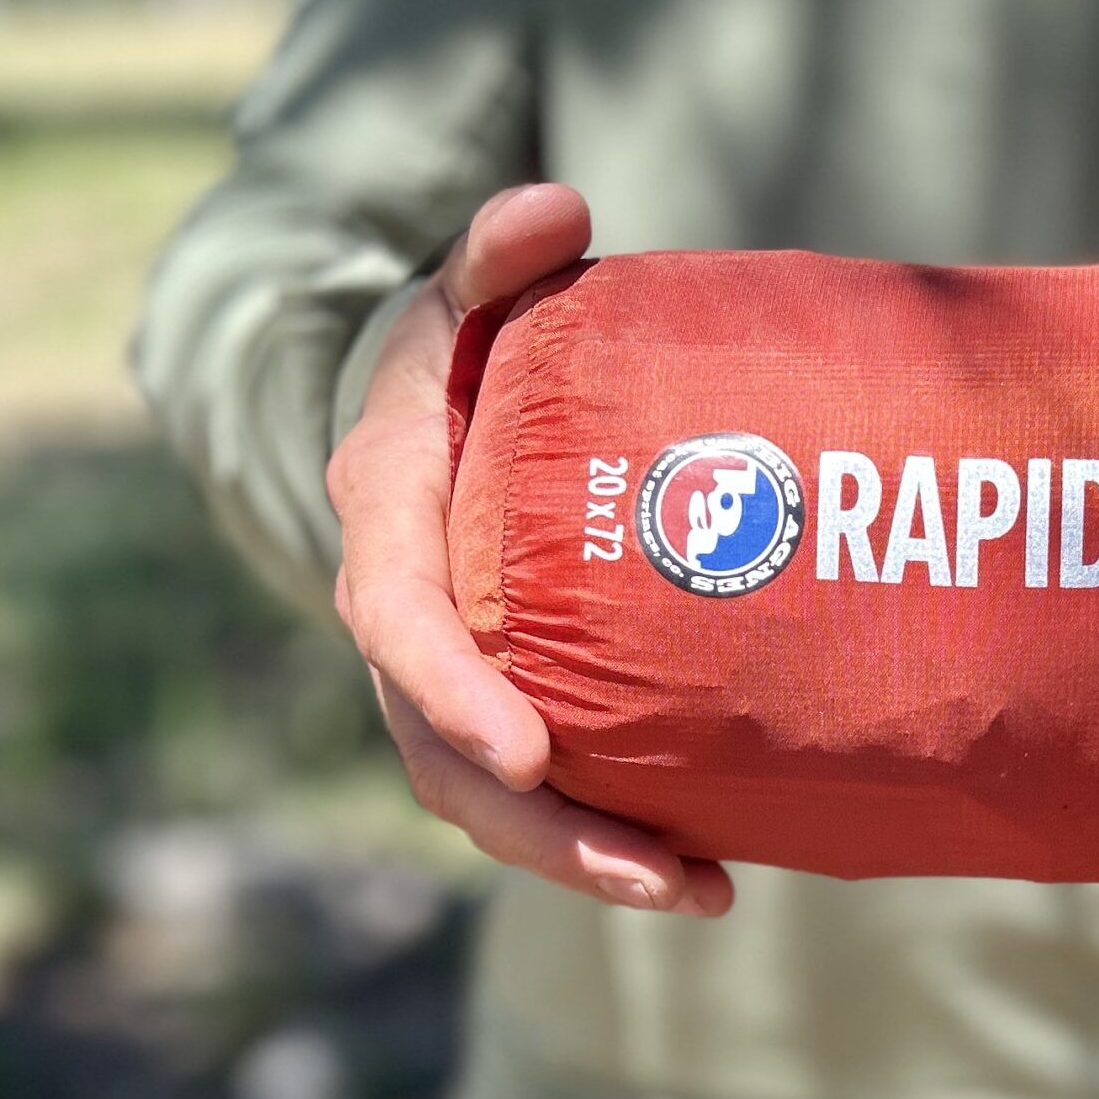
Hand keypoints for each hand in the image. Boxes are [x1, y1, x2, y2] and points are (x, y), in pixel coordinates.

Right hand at [326, 184, 732, 916]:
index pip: (394, 618)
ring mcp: (452, 674)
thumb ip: (500, 252)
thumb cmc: (462, 345)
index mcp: (385, 516)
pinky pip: (548, 787)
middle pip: (446, 755)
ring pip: (494, 797)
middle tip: (663, 876)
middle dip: (545, 830)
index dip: (453, 692)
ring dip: (589, 857)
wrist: (441, 406)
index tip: (528, 755)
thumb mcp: (467, 291)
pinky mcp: (508, 699)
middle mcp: (405, 619)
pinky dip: (614, 831)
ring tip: (702, 894)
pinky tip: (713, 865)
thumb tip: (556, 205)